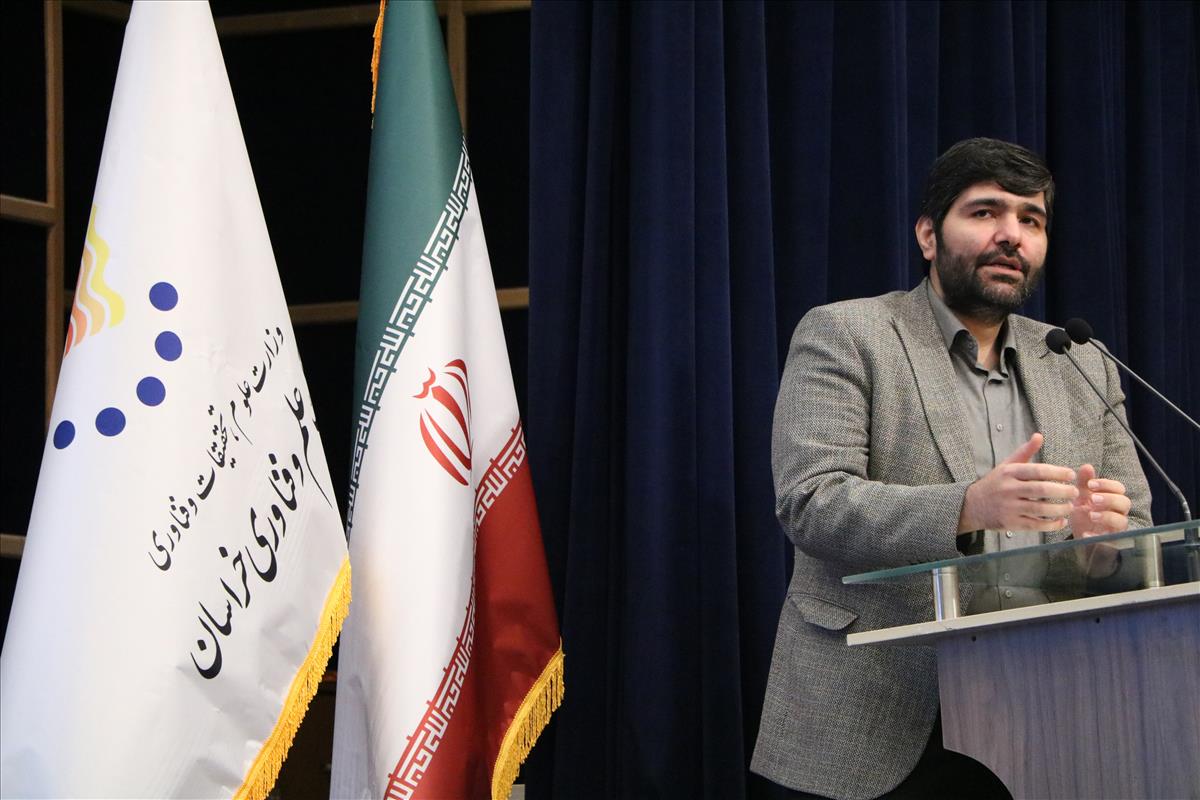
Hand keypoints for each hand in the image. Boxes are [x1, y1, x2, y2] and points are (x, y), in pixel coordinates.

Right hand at [958, 433, 1078, 532]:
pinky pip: (1035, 525)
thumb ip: (1025, 452)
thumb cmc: (995, 484)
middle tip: (1075, 492)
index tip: (1071, 475)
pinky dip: (1051, 525)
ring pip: (1041, 509)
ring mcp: (1009, 508)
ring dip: (1060, 509)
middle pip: (1042, 490)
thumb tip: (1039, 436)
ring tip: (1070, 507)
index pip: (1038, 470)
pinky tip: (1060, 521)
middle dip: (1063, 491)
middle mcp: (1008, 489)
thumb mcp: (1006, 465)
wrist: (971, 506)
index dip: (1058, 472)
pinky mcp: (1010, 523)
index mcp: (1009, 472)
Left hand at [1069, 464, 1130, 576]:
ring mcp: (1116, 528)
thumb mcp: (1081, 498)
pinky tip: (1086, 534)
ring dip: (1107, 516)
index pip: (1119, 488)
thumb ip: (1084, 483)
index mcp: (1112, 499)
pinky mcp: (1110, 542)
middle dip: (1110, 499)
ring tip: (1091, 515)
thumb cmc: (1084, 515)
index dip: (1107, 485)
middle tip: (1093, 499)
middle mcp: (1118, 513)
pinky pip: (1110, 541)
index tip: (1090, 484)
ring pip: (1122, 521)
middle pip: (1125, 502)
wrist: (1079, 536)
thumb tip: (1087, 466)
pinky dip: (1098, 537)